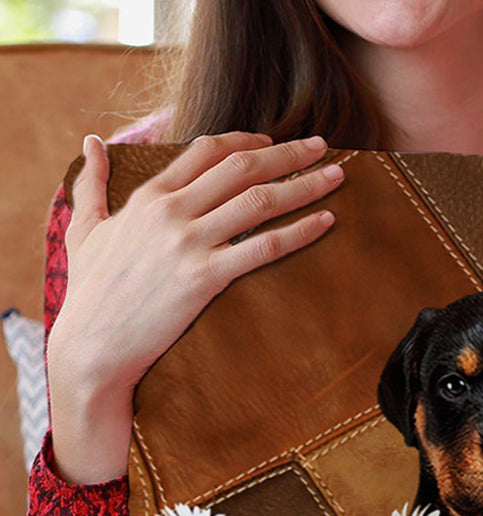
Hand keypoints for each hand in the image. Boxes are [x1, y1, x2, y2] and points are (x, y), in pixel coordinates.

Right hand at [51, 129, 344, 394]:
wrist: (93, 344)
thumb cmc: (91, 292)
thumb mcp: (84, 230)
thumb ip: (91, 184)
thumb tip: (91, 142)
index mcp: (149, 196)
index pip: (207, 150)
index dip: (247, 141)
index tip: (273, 142)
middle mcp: (172, 212)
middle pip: (242, 167)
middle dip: (288, 153)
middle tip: (322, 146)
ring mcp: (190, 243)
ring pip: (260, 201)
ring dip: (304, 184)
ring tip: (337, 176)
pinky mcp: (206, 277)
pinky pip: (264, 247)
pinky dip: (300, 231)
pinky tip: (326, 222)